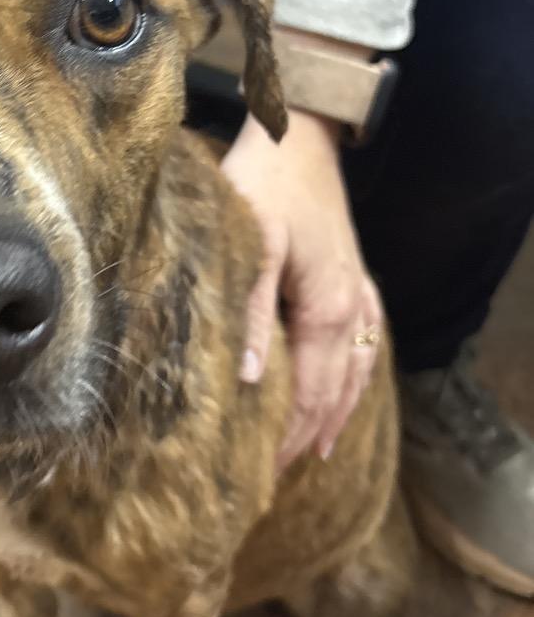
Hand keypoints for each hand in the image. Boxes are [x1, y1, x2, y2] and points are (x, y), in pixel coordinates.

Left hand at [221, 108, 382, 469]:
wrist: (299, 140)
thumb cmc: (266, 188)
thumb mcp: (252, 248)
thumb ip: (252, 316)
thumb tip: (255, 380)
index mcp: (325, 311)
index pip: (311, 394)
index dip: (289, 435)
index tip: (264, 470)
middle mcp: (351, 311)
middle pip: (336, 392)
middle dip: (309, 435)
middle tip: (280, 476)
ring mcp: (359, 295)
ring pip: (356, 373)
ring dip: (336, 414)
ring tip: (315, 450)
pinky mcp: (354, 280)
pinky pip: (365, 344)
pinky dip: (355, 379)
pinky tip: (348, 389)